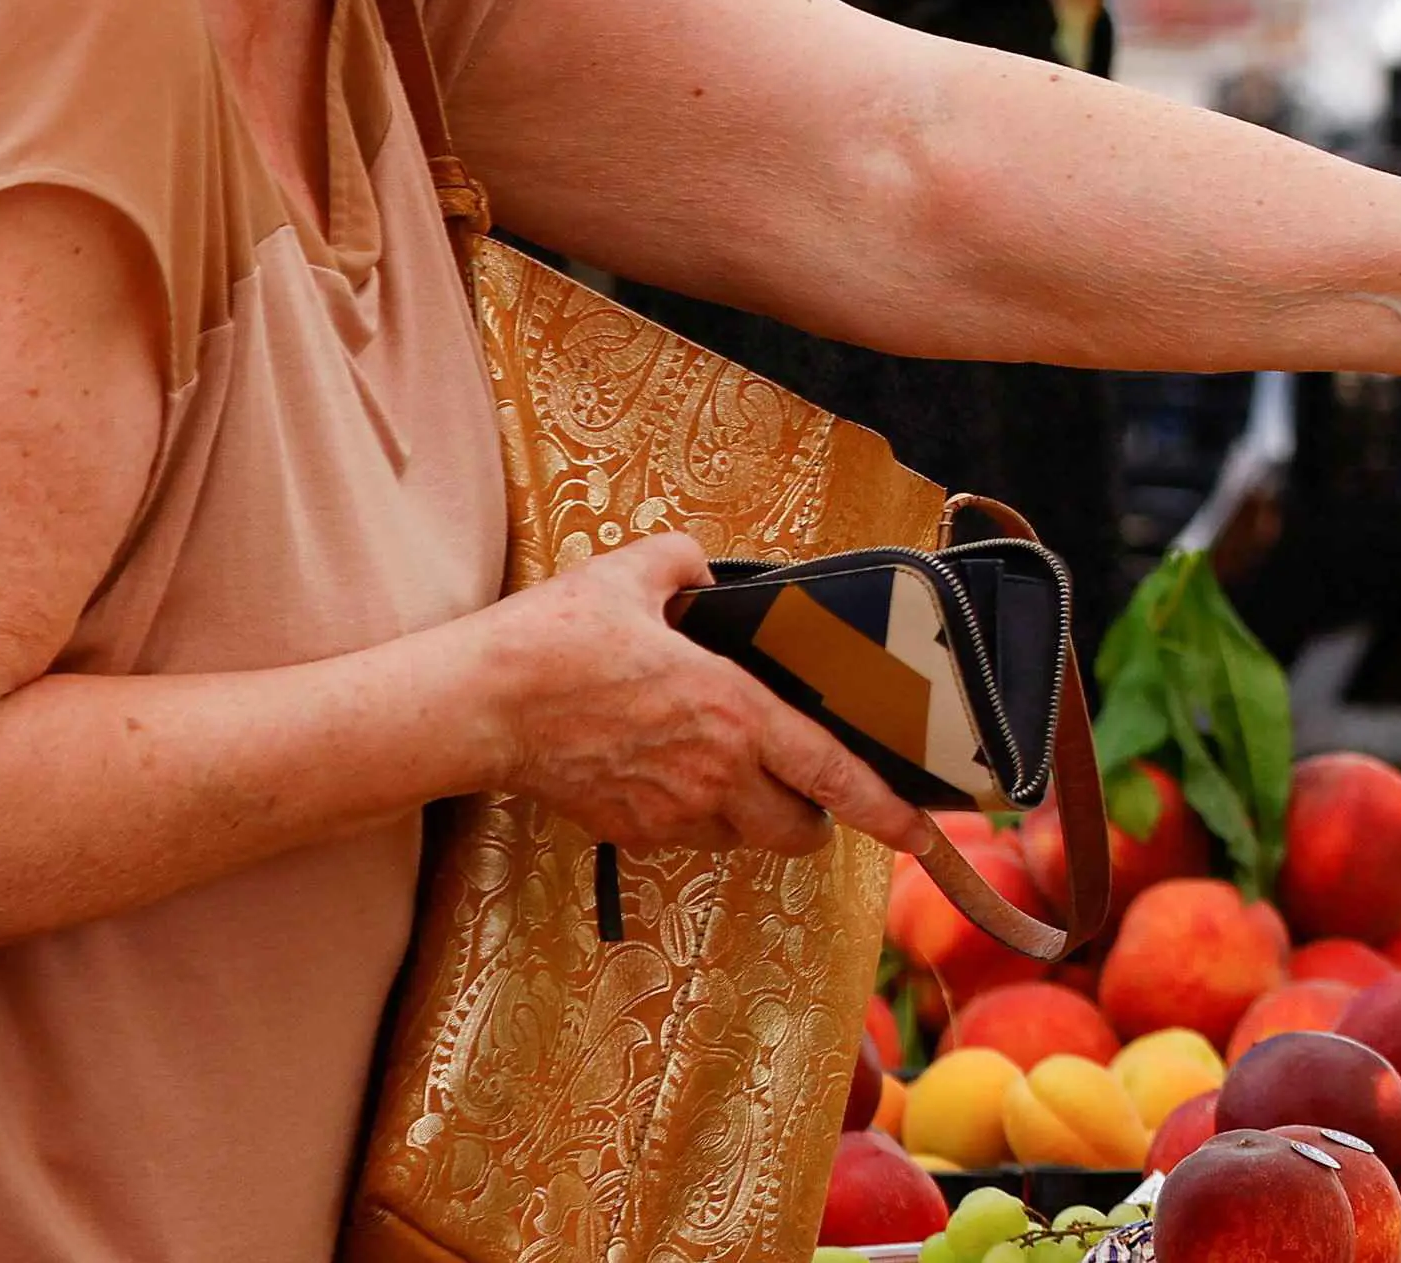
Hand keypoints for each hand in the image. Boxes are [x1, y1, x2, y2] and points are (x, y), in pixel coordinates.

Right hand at [472, 531, 932, 858]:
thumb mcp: (633, 572)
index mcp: (733, 713)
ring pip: (745, 836)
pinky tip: (669, 770)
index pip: (831, 772)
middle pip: (798, 828)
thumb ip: (688, 564)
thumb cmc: (555, 638)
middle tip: (804, 781)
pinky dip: (698, 815)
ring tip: (728, 766)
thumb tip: (704, 572)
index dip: (884, 808)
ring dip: (754, 813)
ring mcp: (672, 812)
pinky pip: (691, 836)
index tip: (921, 831)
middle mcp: (714, 774)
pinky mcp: (631, 832)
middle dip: (815, 814)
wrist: (479, 705)